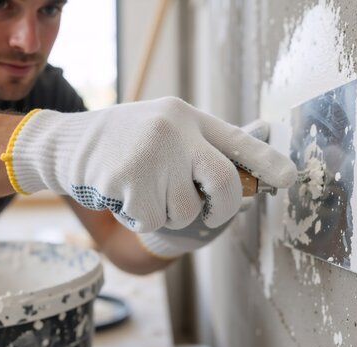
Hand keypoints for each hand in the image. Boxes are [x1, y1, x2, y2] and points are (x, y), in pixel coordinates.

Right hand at [1, 97, 296, 231]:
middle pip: (224, 183)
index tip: (289, 179)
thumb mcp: (164, 129)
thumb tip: (251, 165)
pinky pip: (153, 220)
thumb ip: (200, 147)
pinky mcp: (128, 179)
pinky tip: (122, 195)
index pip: (237, 140)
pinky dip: (139, 217)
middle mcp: (175, 130)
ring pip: (185, 211)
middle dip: (223, 209)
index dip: (266, 161)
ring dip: (166, 212)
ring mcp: (152, 154)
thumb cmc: (124, 141)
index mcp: (187, 116)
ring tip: (142, 188)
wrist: (67, 143)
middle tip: (210, 214)